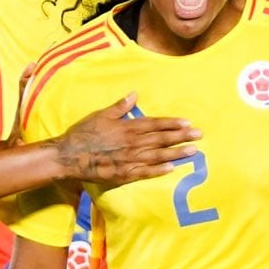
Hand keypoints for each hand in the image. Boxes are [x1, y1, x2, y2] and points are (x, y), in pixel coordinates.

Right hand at [55, 96, 198, 187]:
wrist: (69, 156)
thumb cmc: (83, 133)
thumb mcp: (100, 115)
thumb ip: (120, 107)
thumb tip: (134, 95)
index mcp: (127, 127)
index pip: (155, 124)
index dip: (172, 123)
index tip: (187, 123)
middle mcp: (132, 142)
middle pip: (161, 139)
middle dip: (181, 136)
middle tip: (199, 135)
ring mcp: (129, 159)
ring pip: (157, 155)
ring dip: (176, 153)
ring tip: (193, 151)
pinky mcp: (123, 173)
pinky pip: (145, 172)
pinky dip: (159, 170)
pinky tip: (171, 168)